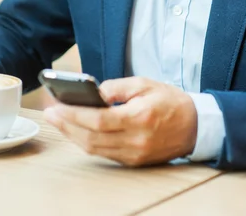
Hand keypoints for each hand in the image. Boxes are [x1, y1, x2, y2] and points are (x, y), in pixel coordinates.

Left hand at [44, 76, 197, 165]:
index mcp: (139, 117)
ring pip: (95, 149)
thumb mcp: (145, 83)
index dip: (73, 114)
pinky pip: (104, 153)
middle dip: (66, 125)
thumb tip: (93, 91)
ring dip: (72, 135)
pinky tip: (76, 130)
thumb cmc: (170, 101)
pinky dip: (87, 142)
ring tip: (58, 120)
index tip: (56, 106)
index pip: (98, 120)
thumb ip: (117, 87)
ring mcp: (134, 154)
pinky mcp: (134, 161)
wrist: (196, 126)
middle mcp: (135, 140)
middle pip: (91, 138)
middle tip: (49, 113)